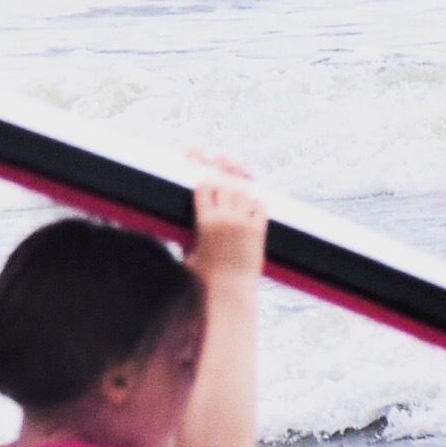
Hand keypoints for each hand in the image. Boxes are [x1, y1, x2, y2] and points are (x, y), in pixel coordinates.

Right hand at [183, 158, 265, 285]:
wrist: (228, 294)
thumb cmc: (203, 278)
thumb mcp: (189, 251)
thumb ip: (189, 231)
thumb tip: (186, 218)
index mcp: (204, 222)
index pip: (202, 185)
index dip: (197, 167)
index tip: (194, 153)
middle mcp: (225, 219)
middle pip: (224, 181)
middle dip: (222, 166)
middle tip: (222, 157)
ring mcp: (244, 224)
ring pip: (243, 190)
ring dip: (240, 180)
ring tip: (238, 170)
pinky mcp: (259, 231)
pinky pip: (259, 206)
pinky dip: (255, 200)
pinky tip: (252, 197)